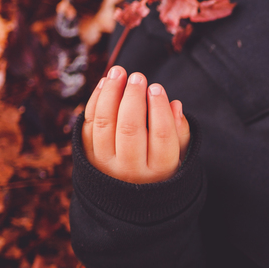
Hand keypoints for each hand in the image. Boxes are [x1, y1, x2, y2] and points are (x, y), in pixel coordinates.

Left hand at [83, 66, 190, 183]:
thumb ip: (181, 132)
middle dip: (133, 98)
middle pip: (130, 129)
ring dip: (110, 93)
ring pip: (104, 123)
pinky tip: (106, 82)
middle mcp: (131, 170)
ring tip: (119, 72)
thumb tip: (175, 105)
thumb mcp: (179, 155)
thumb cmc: (160, 165)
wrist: (127, 195)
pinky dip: (95, 100)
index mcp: (160, 171)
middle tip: (138, 77)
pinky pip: (88, 123)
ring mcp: (106, 164)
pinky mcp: (88, 155)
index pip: (161, 136)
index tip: (157, 88)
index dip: (159, 109)